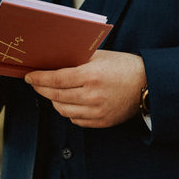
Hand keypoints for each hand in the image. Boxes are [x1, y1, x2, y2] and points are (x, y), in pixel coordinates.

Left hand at [25, 50, 146, 127]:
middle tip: (36, 84)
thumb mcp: (100, 56)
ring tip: (52, 93)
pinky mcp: (102, 122)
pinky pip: (76, 120)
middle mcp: (92, 96)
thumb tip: (55, 62)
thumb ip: (78, 60)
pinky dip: (69, 112)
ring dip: (54, 101)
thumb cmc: (125, 66)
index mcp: (91, 76)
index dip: (39, 79)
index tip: (30, 76)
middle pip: (56, 96)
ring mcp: (97, 112)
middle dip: (41, 90)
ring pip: (63, 111)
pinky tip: (69, 103)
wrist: (148, 84)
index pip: (55, 79)